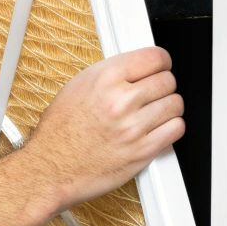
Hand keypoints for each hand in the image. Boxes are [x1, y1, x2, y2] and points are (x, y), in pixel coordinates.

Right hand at [0, 46, 184, 225]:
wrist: (50, 168)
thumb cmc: (59, 132)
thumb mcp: (77, 86)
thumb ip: (111, 74)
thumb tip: (137, 67)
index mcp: (105, 78)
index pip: (155, 57)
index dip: (161, 62)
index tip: (160, 67)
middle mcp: (121, 100)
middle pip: (168, 81)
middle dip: (162, 86)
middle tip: (153, 93)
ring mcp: (133, 126)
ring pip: (175, 104)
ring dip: (168, 107)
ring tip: (154, 112)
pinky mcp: (142, 151)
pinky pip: (176, 129)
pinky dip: (171, 127)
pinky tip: (158, 128)